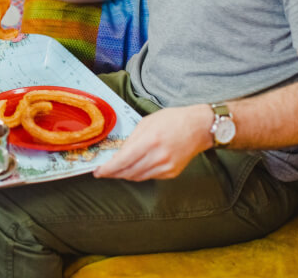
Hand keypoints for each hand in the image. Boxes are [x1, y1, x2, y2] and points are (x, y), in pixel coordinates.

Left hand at [93, 104, 212, 180]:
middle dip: (113, 173)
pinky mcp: (172, 173)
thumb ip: (131, 139)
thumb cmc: (172, 120)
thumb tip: (118, 154)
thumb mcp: (146, 122)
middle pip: (128, 172)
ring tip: (116, 169)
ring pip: (138, 177)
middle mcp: (158, 156)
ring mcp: (166, 167)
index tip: (97, 171)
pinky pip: (149, 177)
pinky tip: (135, 166)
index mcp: (150, 140)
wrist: (199, 128)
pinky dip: (139, 173)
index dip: (108, 169)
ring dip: (124, 174)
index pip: (123, 160)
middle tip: (103, 171)